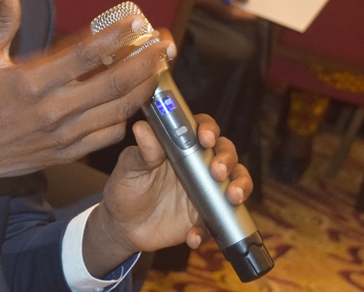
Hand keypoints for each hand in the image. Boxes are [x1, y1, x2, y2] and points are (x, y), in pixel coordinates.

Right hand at [0, 0, 168, 218]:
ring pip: (119, 110)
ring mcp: (63, 136)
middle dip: (146, 61)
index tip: (137, 20)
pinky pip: (108, 135)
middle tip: (165, 42)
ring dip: (145, 87)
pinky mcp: (66, 152)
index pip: (86, 56)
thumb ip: (0, 18)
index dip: (117, 36)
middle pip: (114, 84)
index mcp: (32, 83)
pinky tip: (137, 98)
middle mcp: (54, 111)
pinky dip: (128, 116)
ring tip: (160, 65)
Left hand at [83, 115, 252, 275]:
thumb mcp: (131, 167)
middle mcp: (198, 166)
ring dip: (240, 188)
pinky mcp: (204, 218)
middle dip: (228, 160)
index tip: (205, 138)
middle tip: (217, 171)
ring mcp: (205, 192)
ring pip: (236, 183)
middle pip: (226, 154)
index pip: (203, 129)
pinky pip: (216, 223)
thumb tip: (142, 128)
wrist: (123, 225)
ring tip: (231, 198)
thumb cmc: (127, 187)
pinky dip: (207, 230)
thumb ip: (143, 151)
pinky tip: (192, 236)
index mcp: (181, 147)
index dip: (209, 129)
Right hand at [195, 0, 257, 21]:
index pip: (250, 17)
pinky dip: (237, 4)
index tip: (266, 9)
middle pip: (245, 15)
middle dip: (252, 8)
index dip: (259, 13)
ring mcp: (225, 15)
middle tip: (259, 1)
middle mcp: (230, 17)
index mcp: (233, 15)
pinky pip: (232, 9)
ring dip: (244, 5)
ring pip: (239, 12)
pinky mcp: (221, 11)